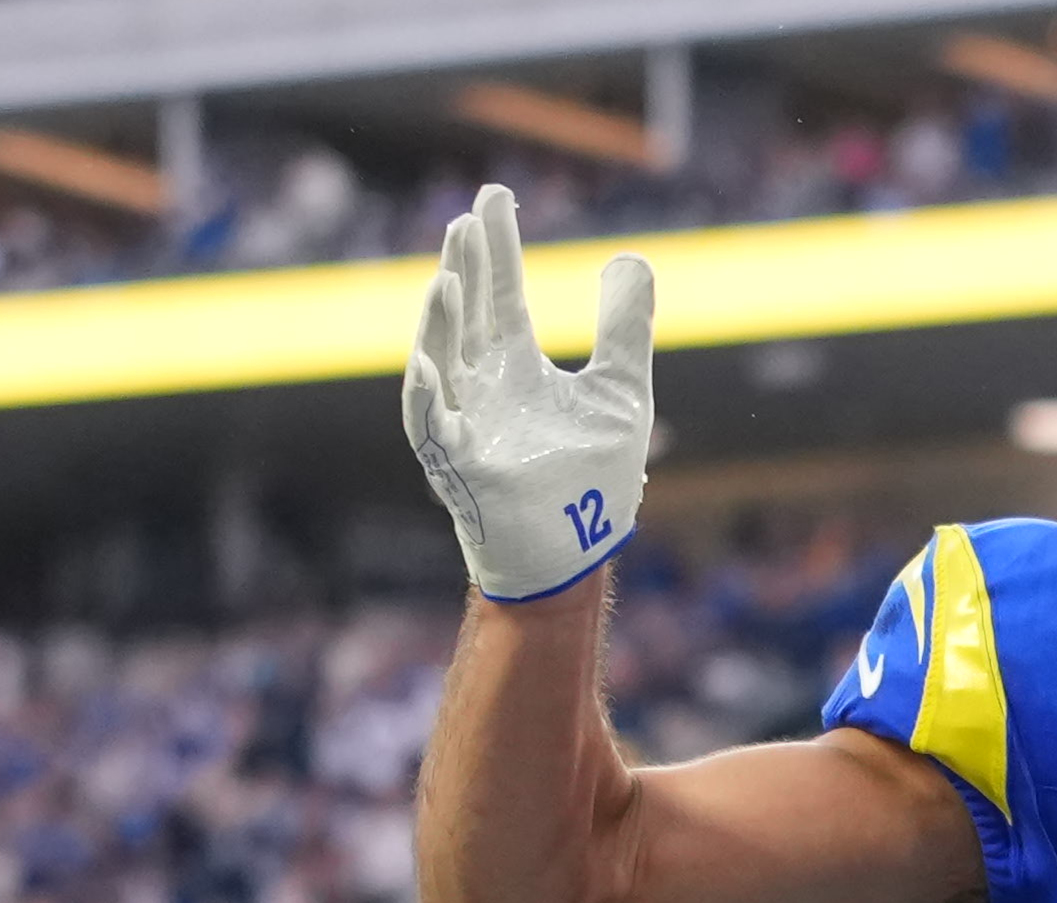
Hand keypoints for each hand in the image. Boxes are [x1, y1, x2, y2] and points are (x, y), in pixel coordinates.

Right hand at [403, 184, 654, 601]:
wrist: (573, 550)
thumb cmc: (588, 479)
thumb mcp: (621, 391)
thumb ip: (624, 327)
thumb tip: (630, 257)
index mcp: (515, 365)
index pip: (501, 293)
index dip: (498, 247)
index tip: (494, 197)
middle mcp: (481, 385)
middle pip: (468, 313)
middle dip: (467, 268)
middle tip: (469, 219)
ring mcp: (462, 421)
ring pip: (442, 359)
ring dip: (441, 320)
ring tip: (449, 276)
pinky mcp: (457, 465)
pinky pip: (432, 426)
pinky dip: (427, 395)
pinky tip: (426, 363)